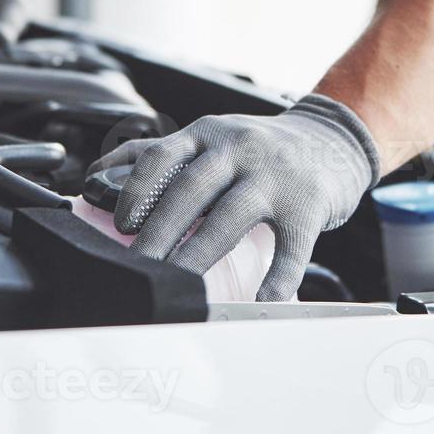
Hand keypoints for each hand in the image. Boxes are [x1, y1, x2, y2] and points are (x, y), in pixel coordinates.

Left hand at [86, 94, 380, 301]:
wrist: (333, 139)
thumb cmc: (261, 146)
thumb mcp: (213, 135)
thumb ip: (163, 153)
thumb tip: (100, 173)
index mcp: (208, 134)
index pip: (161, 155)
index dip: (136, 189)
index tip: (119, 224)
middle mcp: (239, 149)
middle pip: (191, 189)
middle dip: (158, 231)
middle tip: (136, 267)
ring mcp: (275, 177)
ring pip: (232, 215)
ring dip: (200, 253)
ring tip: (178, 285)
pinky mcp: (308, 206)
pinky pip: (291, 246)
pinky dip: (277, 276)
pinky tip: (261, 299)